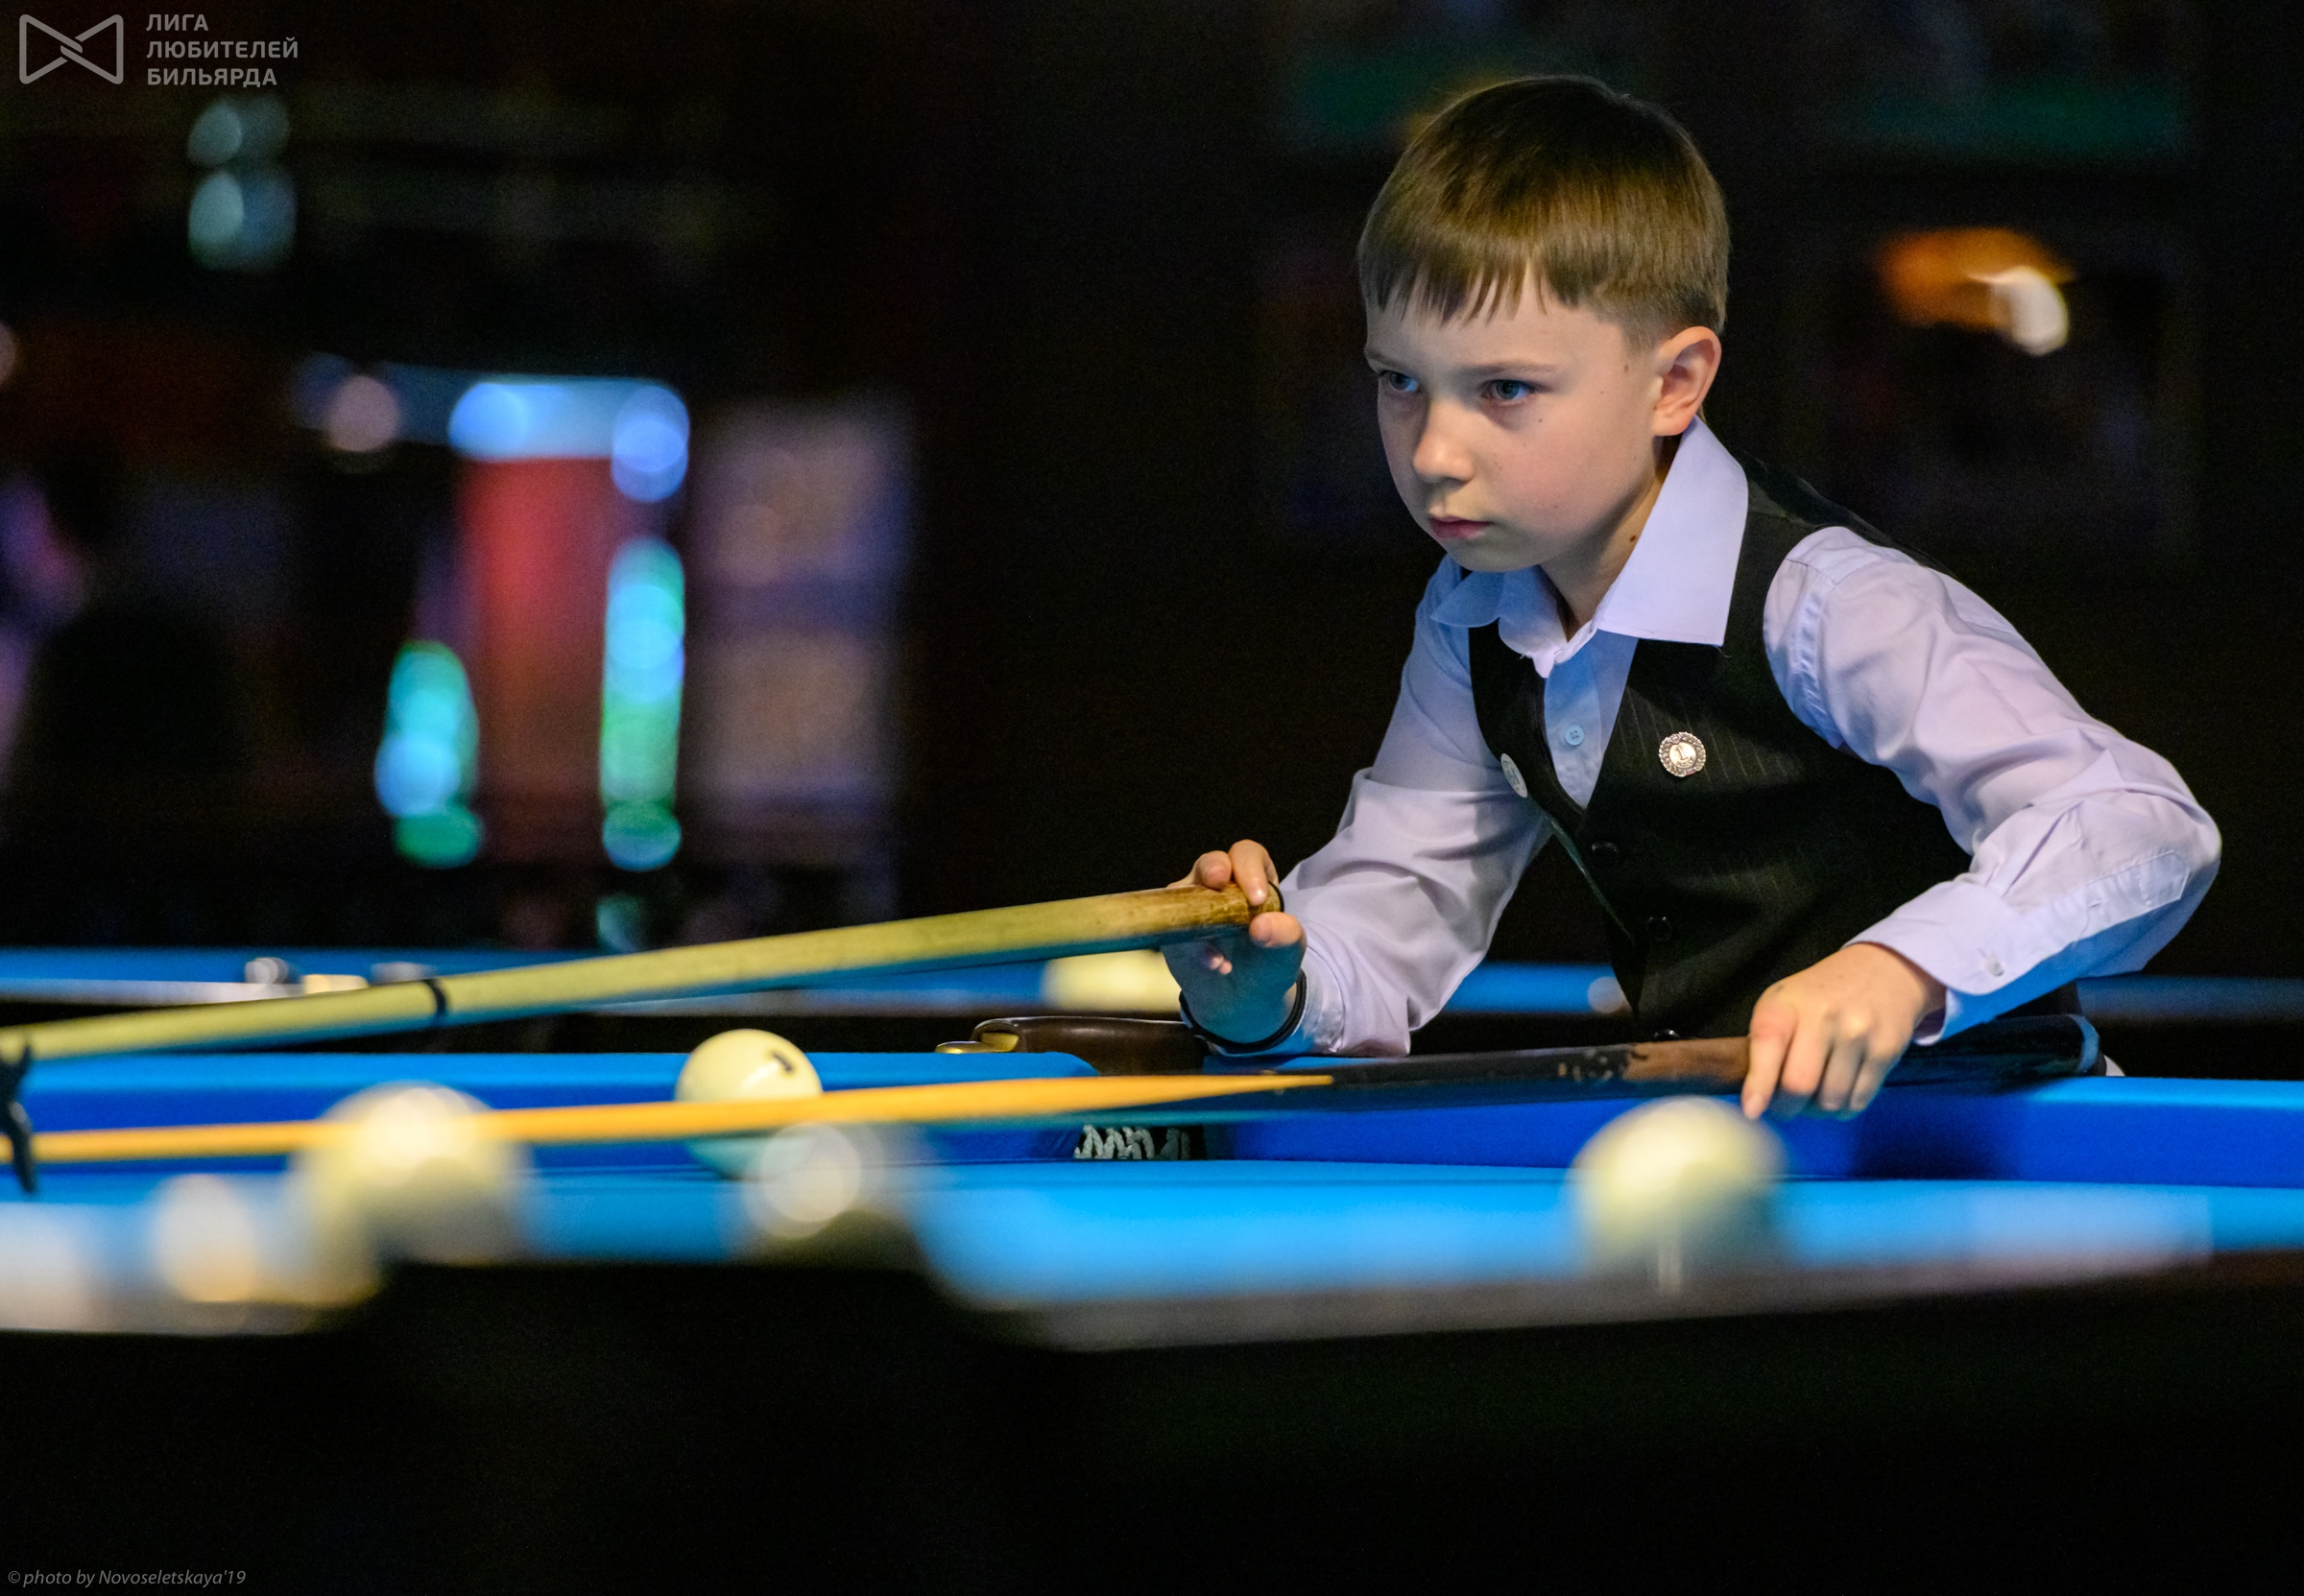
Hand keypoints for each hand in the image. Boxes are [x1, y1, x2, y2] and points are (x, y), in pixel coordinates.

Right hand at [1163, 840, 1304, 1044]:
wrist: (1243, 998)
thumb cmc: (1268, 962)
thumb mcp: (1288, 950)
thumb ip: (1284, 934)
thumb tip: (1260, 926)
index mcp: (1253, 878)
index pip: (1247, 855)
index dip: (1249, 868)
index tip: (1256, 898)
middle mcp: (1219, 885)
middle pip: (1211, 862)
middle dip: (1213, 868)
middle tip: (1217, 882)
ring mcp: (1192, 904)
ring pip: (1184, 892)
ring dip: (1200, 920)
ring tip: (1222, 957)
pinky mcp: (1174, 929)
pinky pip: (1175, 929)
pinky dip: (1194, 948)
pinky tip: (1216, 965)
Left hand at [1741, 943, 1946, 1119]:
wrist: (1880, 971)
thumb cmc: (1818, 996)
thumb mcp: (1782, 1004)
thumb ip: (1764, 1044)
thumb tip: (1755, 1099)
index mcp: (1786, 1005)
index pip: (1768, 1047)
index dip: (1758, 1086)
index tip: (1753, 1111)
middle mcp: (1823, 1017)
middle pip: (1800, 1085)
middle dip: (1787, 1108)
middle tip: (1784, 1106)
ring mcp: (1858, 1034)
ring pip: (1831, 1101)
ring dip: (1817, 1111)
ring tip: (1813, 1096)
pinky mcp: (1886, 1052)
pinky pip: (1858, 1102)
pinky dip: (1843, 1108)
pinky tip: (1837, 1093)